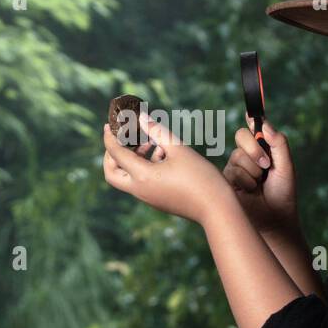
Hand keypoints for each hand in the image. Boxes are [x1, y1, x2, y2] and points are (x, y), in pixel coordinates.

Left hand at [102, 112, 228, 224]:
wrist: (218, 210)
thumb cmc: (201, 178)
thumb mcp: (179, 149)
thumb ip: (157, 131)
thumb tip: (141, 117)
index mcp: (142, 177)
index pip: (115, 154)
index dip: (110, 137)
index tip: (109, 125)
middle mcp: (140, 190)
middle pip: (112, 173)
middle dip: (113, 154)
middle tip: (124, 139)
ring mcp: (149, 198)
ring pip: (129, 177)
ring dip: (134, 158)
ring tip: (154, 143)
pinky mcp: (158, 200)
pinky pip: (143, 182)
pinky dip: (146, 167)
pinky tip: (165, 155)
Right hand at [223, 117, 298, 234]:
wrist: (275, 219)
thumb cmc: (283, 193)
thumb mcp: (286, 166)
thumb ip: (279, 144)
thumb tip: (265, 124)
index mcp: (261, 149)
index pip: (253, 128)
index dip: (252, 120)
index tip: (251, 115)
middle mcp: (246, 156)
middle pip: (241, 136)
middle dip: (254, 148)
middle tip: (266, 164)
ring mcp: (235, 168)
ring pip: (237, 156)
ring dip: (253, 171)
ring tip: (260, 185)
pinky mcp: (226, 181)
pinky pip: (233, 171)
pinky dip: (247, 182)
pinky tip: (251, 192)